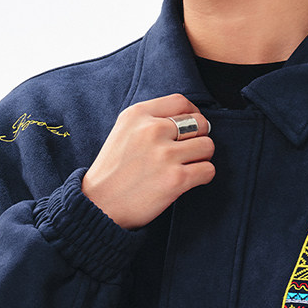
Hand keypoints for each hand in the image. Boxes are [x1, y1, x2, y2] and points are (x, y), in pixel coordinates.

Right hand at [80, 93, 213, 229]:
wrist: (99, 205)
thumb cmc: (113, 171)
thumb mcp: (123, 131)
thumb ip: (151, 120)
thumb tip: (190, 118)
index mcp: (137, 114)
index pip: (181, 102)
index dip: (193, 114)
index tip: (192, 127)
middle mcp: (152, 130)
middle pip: (199, 123)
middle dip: (199, 137)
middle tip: (188, 152)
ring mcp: (165, 154)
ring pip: (208, 146)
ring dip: (202, 158)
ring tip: (186, 167)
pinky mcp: (176, 179)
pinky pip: (208, 170)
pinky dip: (203, 176)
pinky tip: (188, 180)